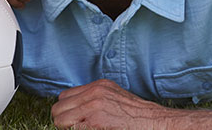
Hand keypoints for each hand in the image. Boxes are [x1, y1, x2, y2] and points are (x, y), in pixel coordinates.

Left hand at [52, 79, 169, 129]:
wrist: (153, 122)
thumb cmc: (136, 115)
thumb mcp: (114, 98)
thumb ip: (95, 99)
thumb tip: (76, 110)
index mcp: (98, 85)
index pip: (65, 96)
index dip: (66, 110)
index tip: (72, 120)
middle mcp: (94, 92)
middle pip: (58, 107)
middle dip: (62, 120)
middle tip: (72, 128)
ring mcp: (94, 106)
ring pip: (60, 119)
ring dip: (66, 128)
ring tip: (80, 129)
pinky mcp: (95, 121)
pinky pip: (71, 129)